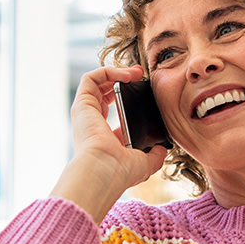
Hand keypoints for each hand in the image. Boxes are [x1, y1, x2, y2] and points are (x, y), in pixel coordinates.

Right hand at [50, 66, 168, 222]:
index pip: (113, 110)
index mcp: (104, 136)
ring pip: (97, 82)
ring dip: (117, 72)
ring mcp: (86, 112)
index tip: (145, 92)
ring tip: (136, 73)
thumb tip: (162, 150)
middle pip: (104, 91)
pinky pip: (91, 79)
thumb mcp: (144, 163)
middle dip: (123, 79)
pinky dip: (109, 71)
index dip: (128, 98)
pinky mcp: (82, 104)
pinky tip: (127, 75)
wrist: (105, 171)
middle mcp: (92, 122)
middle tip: (140, 75)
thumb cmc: (120, 172)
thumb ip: (154, 155)